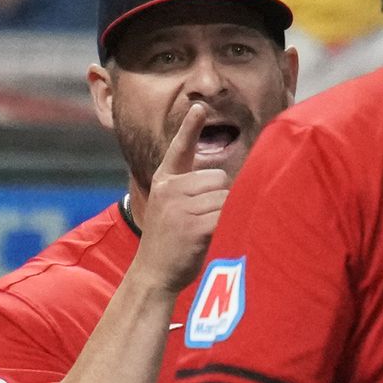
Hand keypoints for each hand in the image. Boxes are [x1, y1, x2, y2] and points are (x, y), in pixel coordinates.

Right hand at [137, 101, 229, 292]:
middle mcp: (170, 189)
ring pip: (224, 196)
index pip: (179, 149)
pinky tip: (215, 238)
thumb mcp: (173, 212)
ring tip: (206, 233)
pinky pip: (225, 214)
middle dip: (220, 197)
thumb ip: (191, 193)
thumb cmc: (170, 246)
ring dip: (225, 213)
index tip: (199, 106)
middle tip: (205, 222)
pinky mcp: (193, 225)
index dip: (190, 127)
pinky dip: (229, 225)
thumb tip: (225, 184)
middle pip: (217, 177)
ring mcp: (180, 206)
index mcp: (165, 183)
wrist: (153, 276)